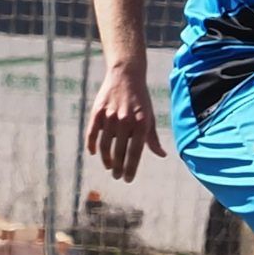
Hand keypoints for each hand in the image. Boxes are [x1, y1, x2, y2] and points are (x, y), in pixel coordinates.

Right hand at [85, 61, 166, 181]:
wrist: (126, 75)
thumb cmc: (141, 99)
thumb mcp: (150, 117)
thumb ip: (153, 138)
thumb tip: (162, 155)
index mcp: (141, 124)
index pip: (135, 153)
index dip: (131, 169)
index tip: (128, 179)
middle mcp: (125, 121)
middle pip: (119, 152)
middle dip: (118, 168)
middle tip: (117, 176)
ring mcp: (110, 117)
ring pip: (104, 146)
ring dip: (106, 159)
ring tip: (109, 167)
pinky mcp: (97, 112)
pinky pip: (92, 133)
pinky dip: (91, 145)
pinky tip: (93, 153)